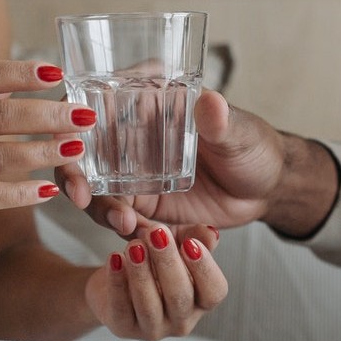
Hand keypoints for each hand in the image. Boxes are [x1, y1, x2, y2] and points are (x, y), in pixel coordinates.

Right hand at [58, 90, 332, 237]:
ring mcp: (132, 177)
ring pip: (96, 195)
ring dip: (103, 211)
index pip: (94, 107)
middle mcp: (129, 140)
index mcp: (145, 105)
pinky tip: (156, 239)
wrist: (267, 190)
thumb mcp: (240, 133)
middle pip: (82, 156)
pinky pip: (124, 224)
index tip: (73, 145)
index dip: (73, 125)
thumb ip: (220, 123)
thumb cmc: (254, 147)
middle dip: (74, 178)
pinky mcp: (143, 210)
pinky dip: (134, 235)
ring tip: (130, 227)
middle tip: (82, 198)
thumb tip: (211, 101)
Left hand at [84, 224, 226, 340]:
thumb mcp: (176, 244)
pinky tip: (115, 258)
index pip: (214, 291)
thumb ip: (195, 237)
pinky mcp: (124, 329)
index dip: (204, 268)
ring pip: (149, 306)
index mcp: (201, 301)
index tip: (189, 243)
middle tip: (156, 233)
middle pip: (180, 297)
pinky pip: (120, 308)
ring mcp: (153, 329)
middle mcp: (181, 320)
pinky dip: (117, 282)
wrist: (116, 278)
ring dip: (142, 273)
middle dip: (168, 263)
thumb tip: (211, 233)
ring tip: (134, 246)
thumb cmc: (154, 263)